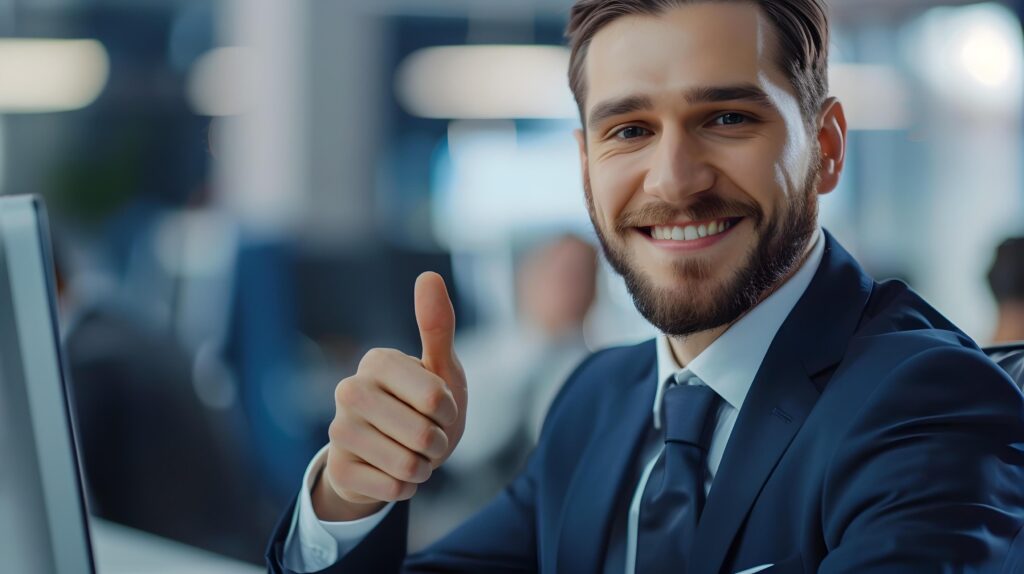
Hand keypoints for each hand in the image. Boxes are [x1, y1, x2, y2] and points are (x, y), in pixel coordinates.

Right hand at [312, 272, 466, 520]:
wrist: (397, 452)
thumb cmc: (425, 404)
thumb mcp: (441, 367)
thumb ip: (437, 325)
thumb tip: (429, 275)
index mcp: (376, 361)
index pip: (435, 397)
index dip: (449, 410)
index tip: (439, 406)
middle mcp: (348, 390)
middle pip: (422, 433)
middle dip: (438, 442)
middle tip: (428, 435)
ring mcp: (338, 431)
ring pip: (406, 465)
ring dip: (423, 466)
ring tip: (413, 453)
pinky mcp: (337, 469)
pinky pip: (393, 488)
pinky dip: (406, 487)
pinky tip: (394, 473)